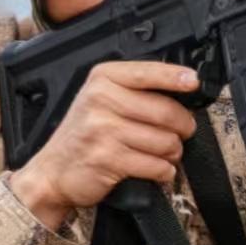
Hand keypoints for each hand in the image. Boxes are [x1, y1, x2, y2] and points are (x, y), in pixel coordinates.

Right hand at [8, 61, 199, 229]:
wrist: (52, 172)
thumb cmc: (83, 136)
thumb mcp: (99, 100)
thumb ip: (132, 91)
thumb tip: (180, 88)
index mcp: (102, 80)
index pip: (147, 73)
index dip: (175, 77)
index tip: (193, 82)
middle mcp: (101, 100)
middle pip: (165, 111)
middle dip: (183, 126)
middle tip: (182, 132)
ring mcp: (104, 130)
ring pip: (165, 141)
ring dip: (173, 152)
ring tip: (164, 154)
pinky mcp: (109, 159)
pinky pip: (155, 165)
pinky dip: (163, 172)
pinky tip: (157, 170)